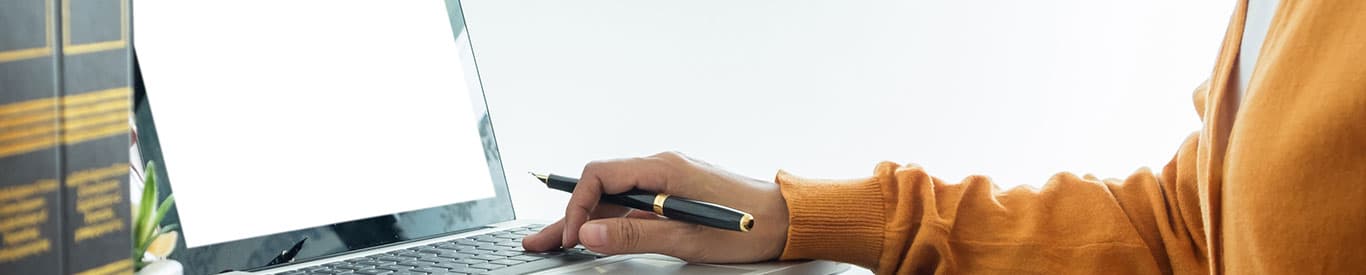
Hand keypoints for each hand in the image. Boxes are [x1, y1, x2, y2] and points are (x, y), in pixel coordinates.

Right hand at [521, 152, 788, 262]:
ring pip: (615, 198)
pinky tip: (596, 236)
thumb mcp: (686, 238)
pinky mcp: (677, 193)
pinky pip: (634, 203)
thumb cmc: (748, 227)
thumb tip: (590, 235)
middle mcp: (662, 167)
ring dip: (588, 221)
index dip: (578, 207)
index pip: (600, 176)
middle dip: (571, 216)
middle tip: (541, 241)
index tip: (571, 237)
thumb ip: (635, 235)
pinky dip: (612, 221)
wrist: (788, 220)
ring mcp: (669, 179)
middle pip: (602, 187)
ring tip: (556, 242)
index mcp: (663, 169)